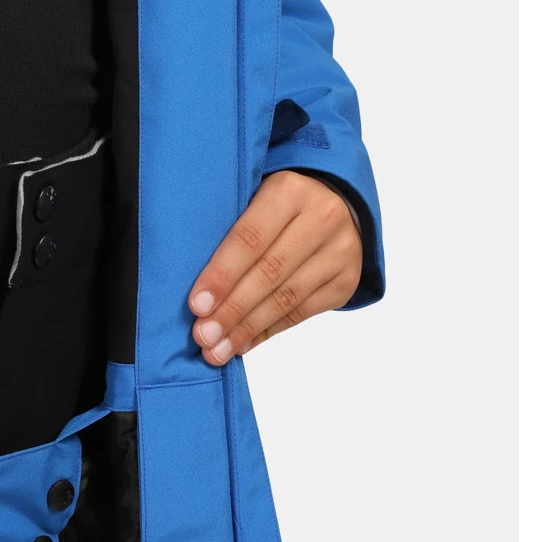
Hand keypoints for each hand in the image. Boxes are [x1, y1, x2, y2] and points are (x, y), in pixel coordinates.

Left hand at [186, 170, 361, 364]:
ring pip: (286, 298)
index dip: (221, 275)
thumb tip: (198, 292)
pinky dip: (268, 331)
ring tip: (218, 350)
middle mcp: (322, 218)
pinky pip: (302, 313)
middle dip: (232, 310)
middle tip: (203, 336)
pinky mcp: (346, 279)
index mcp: (289, 191)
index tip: (196, 306)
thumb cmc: (275, 204)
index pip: (250, 239)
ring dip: (247, 328)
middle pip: (269, 273)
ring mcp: (339, 251)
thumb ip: (229, 231)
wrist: (334, 203)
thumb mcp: (253, 197)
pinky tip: (243, 342)